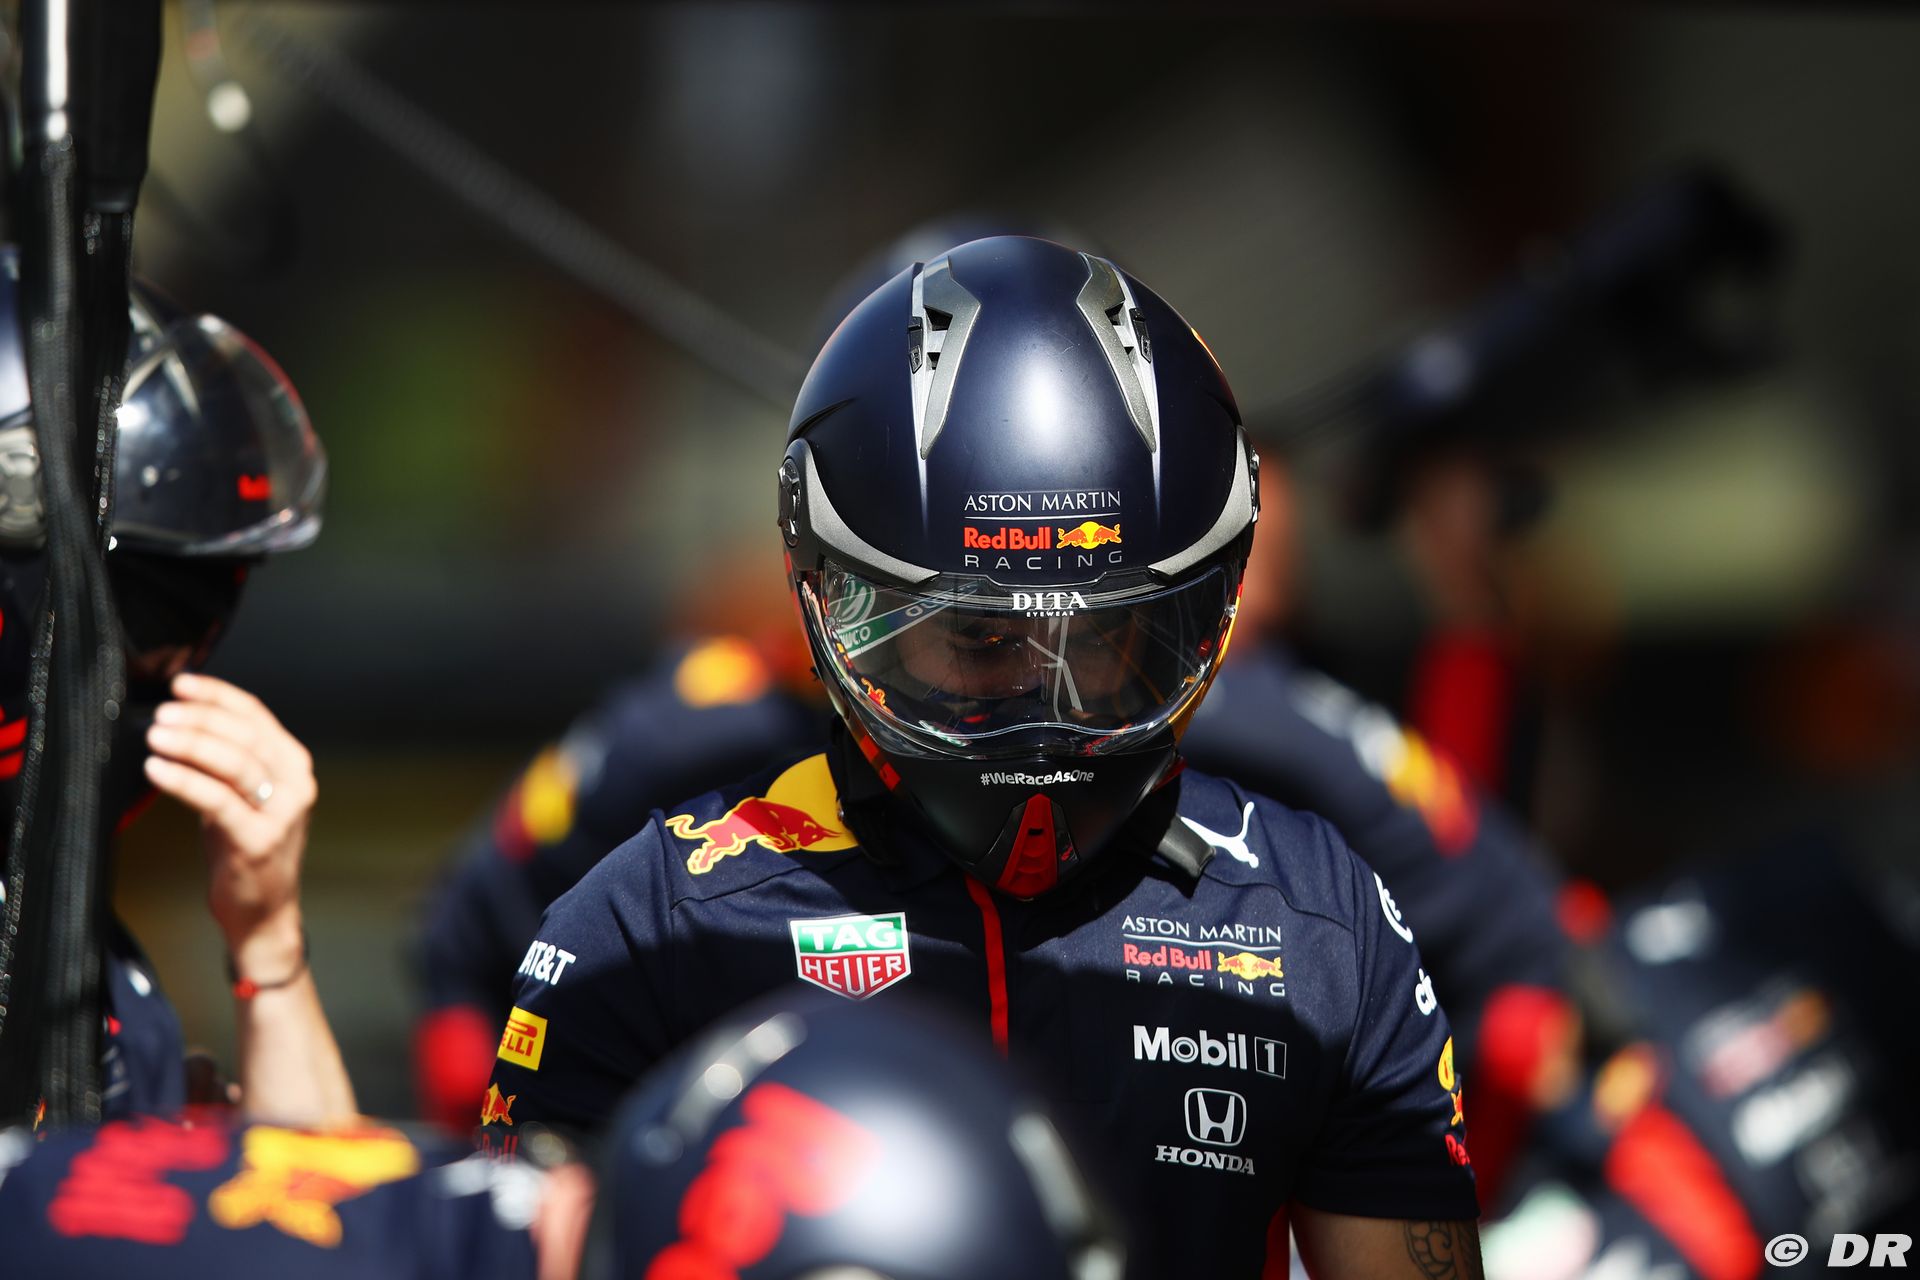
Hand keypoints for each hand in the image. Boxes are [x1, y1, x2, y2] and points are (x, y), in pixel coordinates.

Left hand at [143, 673, 317, 972]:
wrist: (263, 908)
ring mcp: (282, 813)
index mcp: (293, 764)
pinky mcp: (259, 840)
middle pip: (245, 736)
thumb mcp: (242, 794)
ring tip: (155, 737)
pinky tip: (157, 770)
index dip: (217, 695)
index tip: (181, 684)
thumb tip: (179, 718)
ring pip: (235, 763)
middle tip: (162, 714)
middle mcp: (295, 784)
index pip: (256, 715)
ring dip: (191, 744)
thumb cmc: (246, 846)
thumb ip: (227, 758)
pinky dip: (184, 781)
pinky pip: (217, 800)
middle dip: (199, 719)